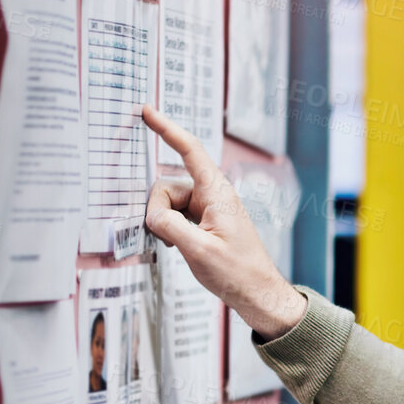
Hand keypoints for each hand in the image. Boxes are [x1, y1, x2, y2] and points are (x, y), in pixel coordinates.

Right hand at [140, 105, 307, 338]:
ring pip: (168, 203)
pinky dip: (170, 229)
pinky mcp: (204, 220)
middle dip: (158, 210)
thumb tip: (152, 213)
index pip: (190, 151)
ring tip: (181, 247)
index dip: (167, 129)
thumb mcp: (198, 250)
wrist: (257, 293)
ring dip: (164, 223)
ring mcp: (208, 208)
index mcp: (217, 193)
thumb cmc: (237, 273)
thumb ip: (169, 225)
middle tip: (172, 239)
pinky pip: (175, 215)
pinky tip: (180, 247)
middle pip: (168, 186)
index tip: (147, 111)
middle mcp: (213, 195)